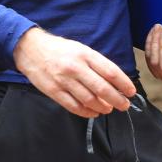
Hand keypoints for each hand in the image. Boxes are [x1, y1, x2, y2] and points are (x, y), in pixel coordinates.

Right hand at [13, 28, 136, 117]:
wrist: (30, 49)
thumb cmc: (60, 49)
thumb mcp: (80, 49)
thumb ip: (96, 64)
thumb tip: (114, 81)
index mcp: (85, 54)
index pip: (111, 72)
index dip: (124, 84)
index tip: (131, 92)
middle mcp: (75, 67)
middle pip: (102, 88)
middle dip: (117, 100)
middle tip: (124, 105)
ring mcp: (64, 80)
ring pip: (89, 100)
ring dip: (102, 107)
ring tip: (108, 109)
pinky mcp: (54, 91)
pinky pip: (74, 106)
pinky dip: (86, 112)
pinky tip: (93, 112)